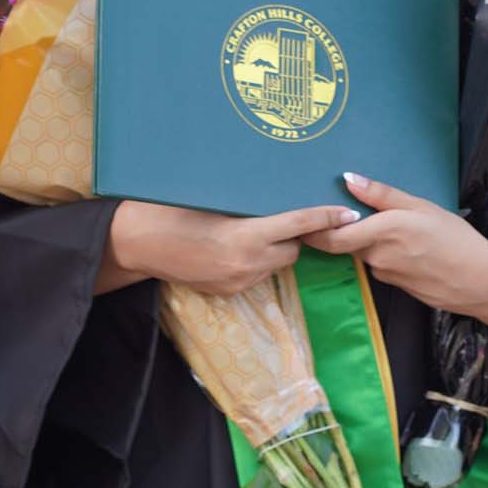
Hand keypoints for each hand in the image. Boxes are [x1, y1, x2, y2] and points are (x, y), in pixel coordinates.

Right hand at [107, 200, 360, 296]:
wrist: (138, 243)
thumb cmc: (170, 210)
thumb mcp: (213, 199)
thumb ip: (248, 203)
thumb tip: (277, 195)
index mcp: (245, 236)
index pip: (298, 224)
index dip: (326, 218)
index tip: (349, 214)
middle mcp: (247, 263)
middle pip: (293, 249)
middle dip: (295, 235)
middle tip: (286, 216)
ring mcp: (238, 281)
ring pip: (276, 264)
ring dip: (275, 249)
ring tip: (256, 230)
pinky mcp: (228, 292)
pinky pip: (256, 275)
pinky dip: (255, 261)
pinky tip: (235, 247)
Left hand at [305, 173, 487, 346]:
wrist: (482, 282)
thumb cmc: (457, 239)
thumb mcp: (423, 207)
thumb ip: (383, 195)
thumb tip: (349, 179)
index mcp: (383, 233)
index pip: (331, 237)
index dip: (314, 230)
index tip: (305, 219)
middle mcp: (377, 256)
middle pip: (345, 245)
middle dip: (341, 232)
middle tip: (343, 214)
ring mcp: (386, 275)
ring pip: (365, 255)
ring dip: (369, 243)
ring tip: (395, 229)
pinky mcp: (396, 287)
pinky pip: (382, 266)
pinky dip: (386, 255)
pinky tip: (409, 248)